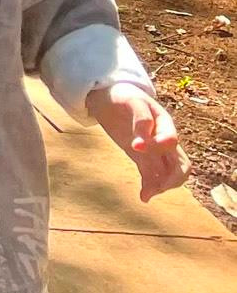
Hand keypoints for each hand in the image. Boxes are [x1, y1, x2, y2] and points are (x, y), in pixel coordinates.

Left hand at [85, 82, 185, 201]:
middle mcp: (164, 139)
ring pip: (169, 174)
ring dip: (162, 186)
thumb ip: (140, 121)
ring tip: (146, 194)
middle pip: (181, 165)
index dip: (159, 146)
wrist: (109, 95)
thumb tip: (141, 145)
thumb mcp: (131, 102)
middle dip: (174, 179)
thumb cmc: (122, 96)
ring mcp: (154, 150)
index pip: (171, 140)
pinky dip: (151, 186)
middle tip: (158, 186)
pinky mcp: (142, 157)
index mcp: (165, 123)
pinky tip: (143, 196)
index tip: (136, 147)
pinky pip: (153, 175)